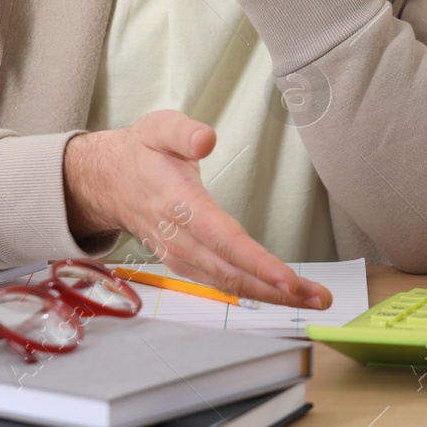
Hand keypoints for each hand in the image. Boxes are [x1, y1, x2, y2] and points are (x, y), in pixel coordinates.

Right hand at [63, 110, 331, 310]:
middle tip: (319, 297)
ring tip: (312, 299)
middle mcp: (180, 238)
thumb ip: (182, 132)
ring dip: (272, 296)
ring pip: (229, 284)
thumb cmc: (142, 152)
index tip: (288, 278)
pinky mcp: (185, 263)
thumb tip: (206, 139)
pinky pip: (221, 284)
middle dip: (277, 289)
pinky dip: (253, 293)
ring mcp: (181, 256)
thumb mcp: (157, 128)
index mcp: (179, 203)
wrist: (107, 182)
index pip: (222, 238)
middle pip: (232, 272)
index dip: (255, 261)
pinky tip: (281, 295)